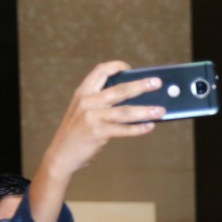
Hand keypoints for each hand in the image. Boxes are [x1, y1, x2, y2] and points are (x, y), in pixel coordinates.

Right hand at [42, 61, 163, 181]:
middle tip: (157, 83)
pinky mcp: (98, 133)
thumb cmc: (76, 134)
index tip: (129, 68)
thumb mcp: (82, 111)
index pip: (100, 71)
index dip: (116, 66)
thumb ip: (100, 102)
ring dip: (145, 110)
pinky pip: (123, 129)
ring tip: (160, 110)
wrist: (61, 155)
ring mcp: (92, 117)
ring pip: (125, 111)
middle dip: (141, 85)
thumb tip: (131, 99)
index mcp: (83, 93)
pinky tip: (149, 127)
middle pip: (119, 89)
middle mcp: (87, 102)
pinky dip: (138, 129)